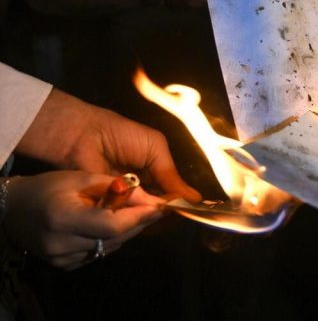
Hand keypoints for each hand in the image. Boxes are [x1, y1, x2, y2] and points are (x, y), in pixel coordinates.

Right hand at [3, 171, 163, 269]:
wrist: (14, 209)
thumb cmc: (48, 187)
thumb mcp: (81, 178)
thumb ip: (116, 187)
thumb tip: (149, 199)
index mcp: (62, 219)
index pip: (112, 225)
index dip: (139, 217)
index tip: (160, 208)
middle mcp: (61, 244)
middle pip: (115, 238)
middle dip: (138, 222)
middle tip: (154, 209)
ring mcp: (61, 259)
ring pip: (110, 247)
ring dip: (125, 231)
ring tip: (132, 213)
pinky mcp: (64, 266)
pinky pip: (99, 253)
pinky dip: (110, 239)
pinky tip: (108, 225)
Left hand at [16, 89, 200, 201]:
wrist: (83, 137)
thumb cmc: (121, 136)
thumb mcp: (154, 148)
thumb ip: (171, 175)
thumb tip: (196, 200)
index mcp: (155, 173)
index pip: (173, 193)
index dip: (181, 202)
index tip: (190, 210)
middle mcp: (143, 189)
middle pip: (162, 207)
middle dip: (169, 211)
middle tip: (176, 213)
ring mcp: (126, 201)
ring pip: (146, 216)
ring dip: (154, 215)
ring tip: (161, 212)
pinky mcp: (109, 209)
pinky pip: (126, 219)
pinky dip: (136, 219)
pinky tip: (145, 216)